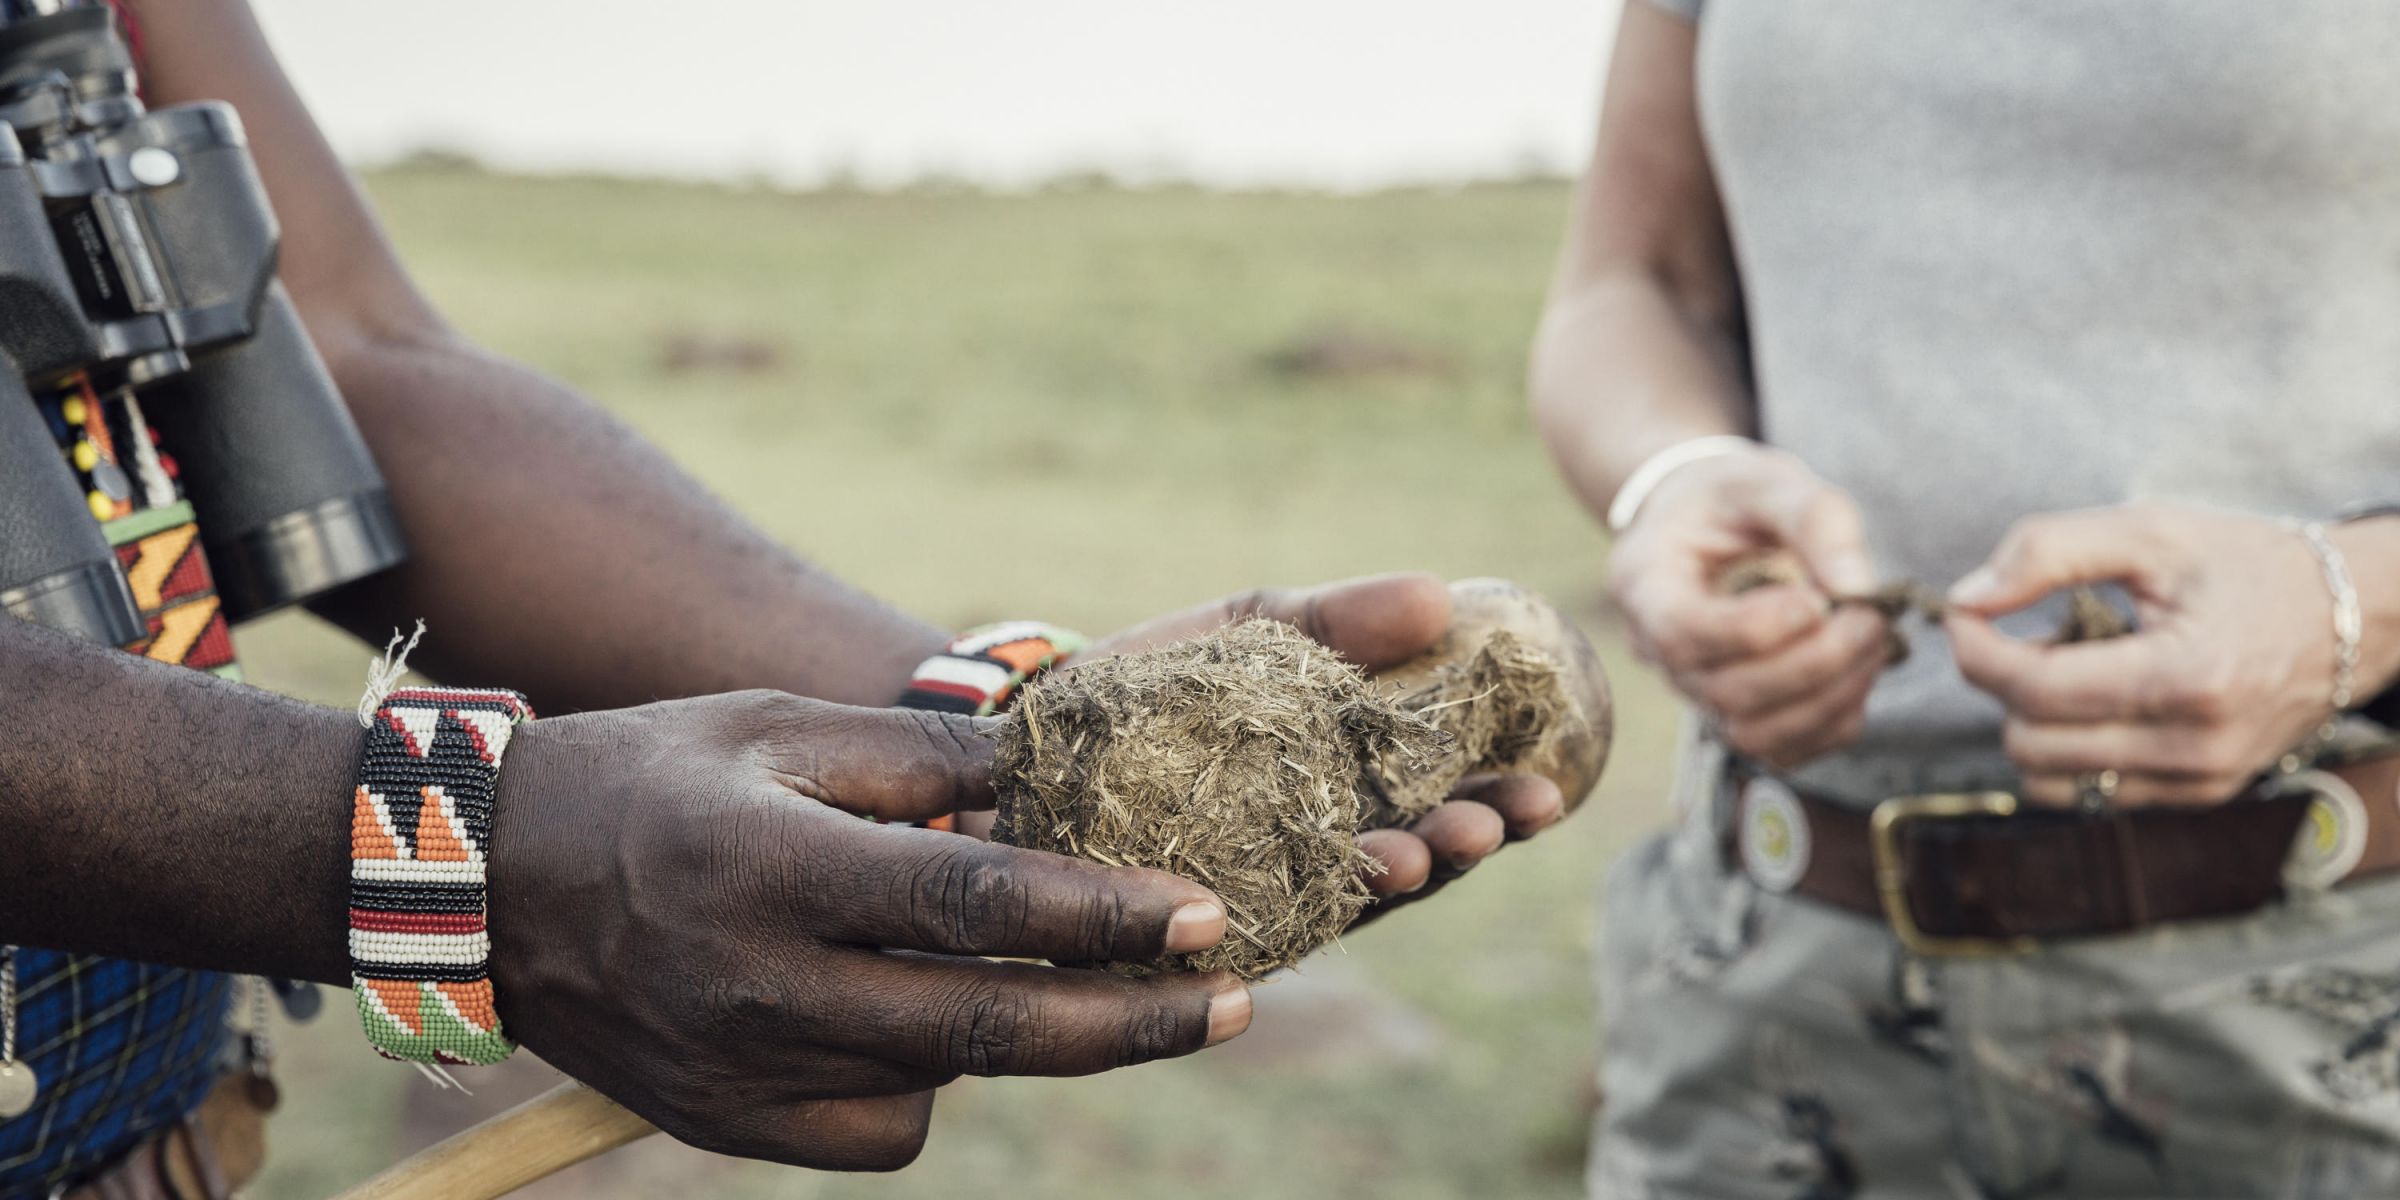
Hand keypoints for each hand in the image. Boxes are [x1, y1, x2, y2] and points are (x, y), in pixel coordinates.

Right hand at [486, 691, 1249, 1169]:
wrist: (477, 885)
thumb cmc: (645, 777)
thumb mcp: (774, 725)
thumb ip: (916, 759)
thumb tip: (1047, 790)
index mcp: (774, 863)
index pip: (975, 905)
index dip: (1102, 916)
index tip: (1205, 913)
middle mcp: (757, 982)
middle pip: (985, 1029)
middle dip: (1131, 1022)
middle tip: (1234, 1001)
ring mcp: (737, 1071)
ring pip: (938, 1085)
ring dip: (1017, 1039)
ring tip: (1049, 978)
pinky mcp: (723, 1124)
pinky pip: (877, 1129)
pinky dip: (920, 1082)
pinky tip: (909, 1018)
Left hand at [1072, 573, 1568, 917]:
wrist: (1019, 730)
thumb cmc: (1154, 684)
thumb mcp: (1248, 635)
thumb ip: (1338, 621)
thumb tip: (1440, 594)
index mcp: (1344, 792)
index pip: (1440, 809)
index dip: (1497, 807)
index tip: (1547, 790)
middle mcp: (1310, 858)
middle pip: (1404, 866)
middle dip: (1452, 849)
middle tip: (1485, 826)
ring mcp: (1250, 899)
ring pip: (1332, 908)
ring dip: (1376, 885)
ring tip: (1405, 857)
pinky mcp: (1177, 929)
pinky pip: (1232, 935)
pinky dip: (1271, 919)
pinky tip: (1299, 895)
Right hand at [1607, 444, 1887, 766]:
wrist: (1708, 526)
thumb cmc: (1729, 499)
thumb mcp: (1764, 480)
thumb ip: (1813, 518)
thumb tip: (1857, 586)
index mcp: (1644, 583)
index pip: (1683, 633)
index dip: (1756, 629)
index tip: (1818, 598)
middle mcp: (1656, 650)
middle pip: (1725, 693)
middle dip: (1813, 663)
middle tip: (1871, 617)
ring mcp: (1694, 691)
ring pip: (1754, 734)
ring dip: (1829, 699)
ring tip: (1872, 643)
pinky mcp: (1736, 714)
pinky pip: (1784, 749)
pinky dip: (1834, 722)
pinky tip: (1859, 671)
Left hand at [1948, 503, 2367, 806]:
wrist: (2353, 615)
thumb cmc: (2246, 565)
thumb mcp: (2149, 531)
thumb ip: (2046, 552)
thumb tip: (1967, 599)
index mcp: (2185, 677)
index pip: (2033, 689)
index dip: (1975, 649)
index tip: (1965, 612)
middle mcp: (2193, 747)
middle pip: (2029, 742)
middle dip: (2005, 682)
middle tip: (2032, 630)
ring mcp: (2198, 782)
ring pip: (2049, 780)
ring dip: (2034, 721)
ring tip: (2070, 664)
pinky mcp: (2199, 797)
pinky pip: (2091, 792)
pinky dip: (2071, 747)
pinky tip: (2101, 696)